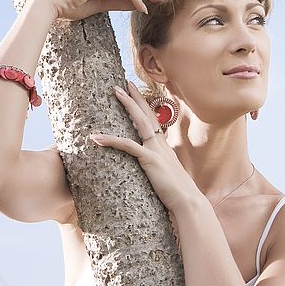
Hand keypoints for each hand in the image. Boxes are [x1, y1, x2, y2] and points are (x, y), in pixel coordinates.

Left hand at [89, 82, 201, 213]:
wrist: (188, 201)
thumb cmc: (178, 194)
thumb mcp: (167, 178)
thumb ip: (159, 171)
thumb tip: (153, 173)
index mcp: (164, 148)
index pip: (153, 122)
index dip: (144, 107)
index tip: (136, 95)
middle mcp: (161, 145)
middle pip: (148, 114)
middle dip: (136, 98)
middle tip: (124, 84)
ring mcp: (156, 150)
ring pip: (140, 121)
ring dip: (127, 105)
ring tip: (115, 92)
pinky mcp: (150, 159)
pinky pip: (127, 146)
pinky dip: (111, 140)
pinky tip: (96, 137)